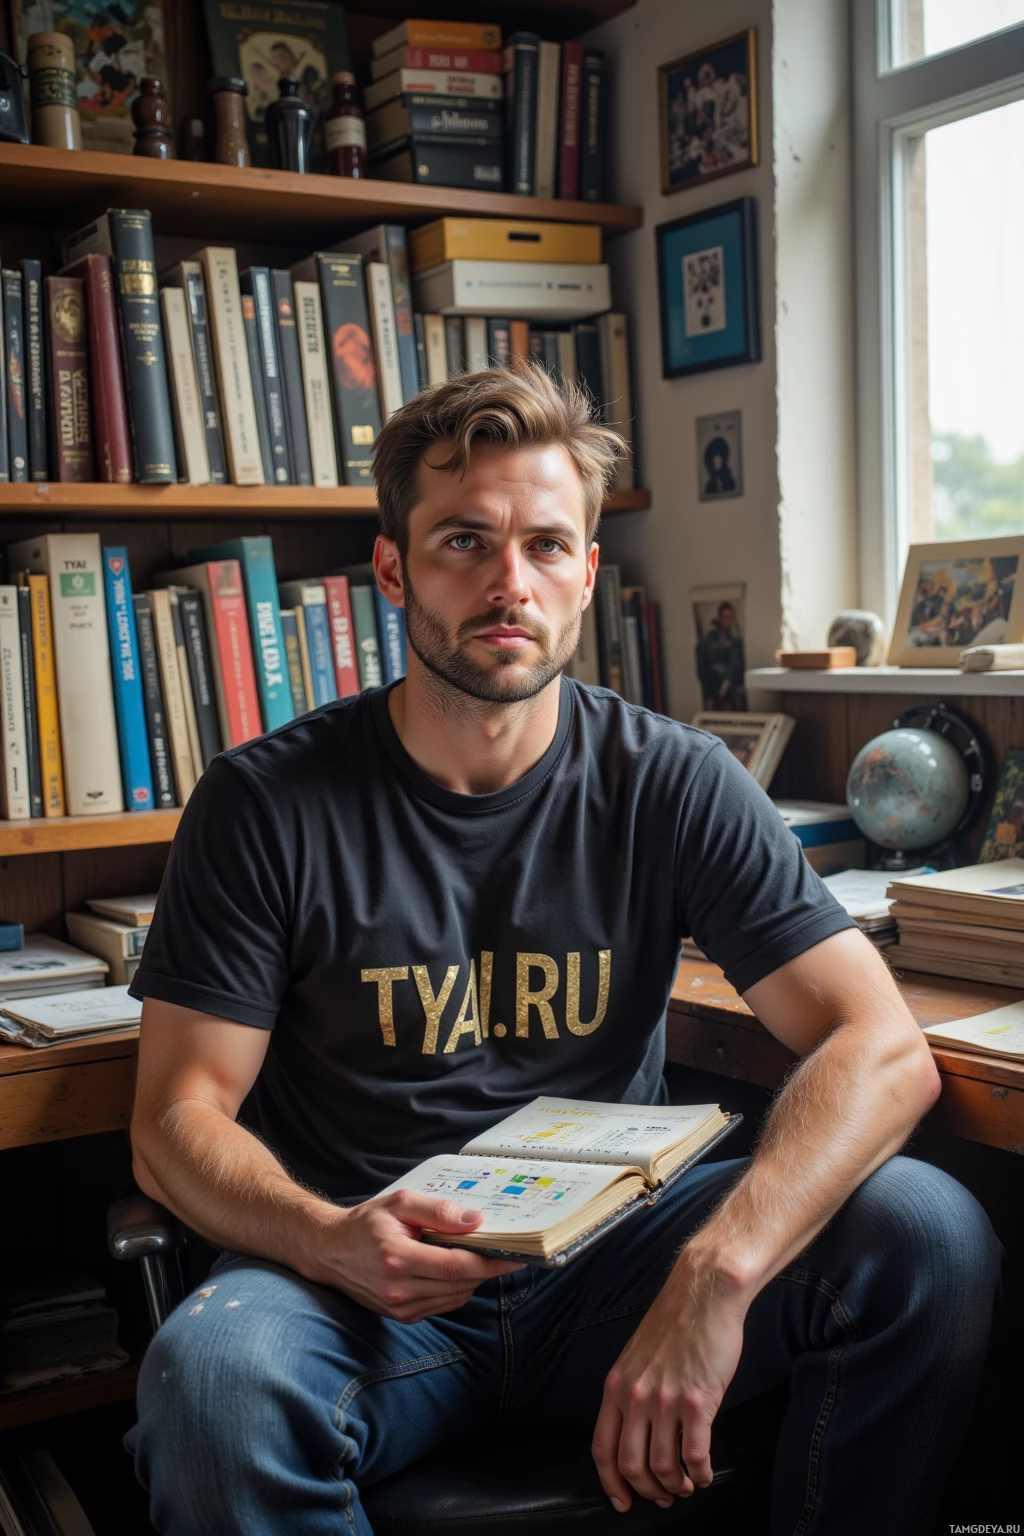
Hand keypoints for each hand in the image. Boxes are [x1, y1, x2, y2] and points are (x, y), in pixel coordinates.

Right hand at [316, 1189, 524, 1322]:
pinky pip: (443, 1305)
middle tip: (505, 1251)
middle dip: (487, 1268)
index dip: (490, 1262)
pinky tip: (455, 1270)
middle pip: (460, 1284)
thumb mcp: (400, 1203)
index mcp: (397, 1258)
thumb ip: (438, 1211)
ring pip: (455, 1297)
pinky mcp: (401, 1316)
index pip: (456, 1266)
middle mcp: (398, 1289)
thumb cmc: (366, 1223)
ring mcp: (399, 1307)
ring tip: (480, 1257)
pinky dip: (456, 1289)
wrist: (330, 1251)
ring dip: (473, 1279)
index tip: (516, 1255)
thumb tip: (475, 1221)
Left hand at [591, 1258, 748, 1511]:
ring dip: (676, 1486)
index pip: (602, 1448)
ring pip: (664, 1468)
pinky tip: (705, 1473)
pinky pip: (696, 1455)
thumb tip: (635, 1429)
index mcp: (616, 1386)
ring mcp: (665, 1401)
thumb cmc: (675, 1322)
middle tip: (662, 1498)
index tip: (621, 1501)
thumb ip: (631, 1391)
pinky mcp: (698, 1402)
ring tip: (687, 1485)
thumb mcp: (637, 1356)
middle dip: (647, 1491)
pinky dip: (701, 1473)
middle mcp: (636, 1397)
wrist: (704, 1294)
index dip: (611, 1482)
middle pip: (631, 1465)